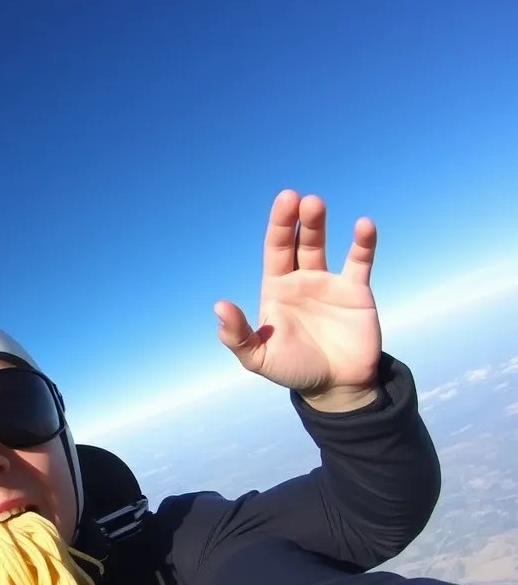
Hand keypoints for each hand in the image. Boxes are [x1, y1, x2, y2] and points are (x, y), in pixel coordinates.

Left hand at [215, 190, 381, 411]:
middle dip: (295, 220)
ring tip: (316, 204)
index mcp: (276, 290)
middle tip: (297, 198)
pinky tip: (364, 225)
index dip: (277, 226)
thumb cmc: (293, 369)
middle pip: (297, 242)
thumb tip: (219, 306)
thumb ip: (238, 335)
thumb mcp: (259, 358)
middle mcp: (301, 280)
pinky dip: (363, 243)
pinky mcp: (356, 291)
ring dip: (319, 225)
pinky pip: (360, 262)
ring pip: (322, 246)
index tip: (283, 202)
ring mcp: (329, 283)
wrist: (335, 386)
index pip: (275, 250)